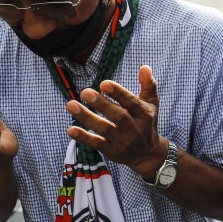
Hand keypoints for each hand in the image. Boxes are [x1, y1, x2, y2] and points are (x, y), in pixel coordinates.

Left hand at [64, 65, 166, 179]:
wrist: (147, 154)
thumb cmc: (146, 122)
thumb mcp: (151, 104)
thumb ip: (148, 85)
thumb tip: (145, 67)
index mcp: (145, 114)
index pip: (132, 103)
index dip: (119, 94)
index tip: (104, 83)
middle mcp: (135, 129)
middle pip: (118, 116)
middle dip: (102, 104)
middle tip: (85, 91)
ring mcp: (123, 141)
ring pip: (104, 129)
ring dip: (87, 118)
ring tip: (71, 105)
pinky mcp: (112, 152)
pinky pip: (97, 144)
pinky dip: (84, 137)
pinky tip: (71, 129)